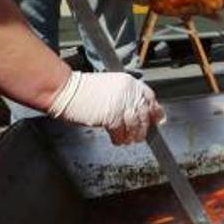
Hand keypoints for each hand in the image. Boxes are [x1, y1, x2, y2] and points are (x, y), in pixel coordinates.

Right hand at [45, 71, 162, 144]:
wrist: (66, 90)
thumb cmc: (83, 89)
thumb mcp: (110, 86)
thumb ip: (126, 96)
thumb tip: (136, 110)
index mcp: (129, 82)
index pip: (149, 97)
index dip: (154, 110)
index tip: (157, 119)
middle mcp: (128, 92)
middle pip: (144, 113)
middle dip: (144, 127)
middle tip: (141, 135)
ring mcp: (120, 105)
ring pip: (135, 125)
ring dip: (133, 135)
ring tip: (129, 140)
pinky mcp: (111, 117)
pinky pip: (120, 132)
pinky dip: (119, 139)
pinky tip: (117, 140)